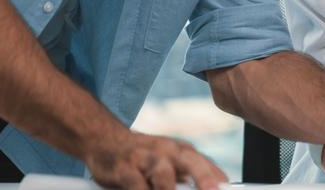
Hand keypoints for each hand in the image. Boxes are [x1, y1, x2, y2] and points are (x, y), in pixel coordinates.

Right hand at [84, 128, 227, 189]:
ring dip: (169, 189)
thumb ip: (192, 174)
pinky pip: (135, 183)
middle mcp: (166, 151)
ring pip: (163, 171)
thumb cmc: (143, 157)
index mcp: (181, 151)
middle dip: (204, 177)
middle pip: (190, 161)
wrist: (105, 139)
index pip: (206, 165)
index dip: (218, 180)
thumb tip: (219, 185)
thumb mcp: (171, 161)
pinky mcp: (124, 168)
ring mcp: (144, 158)